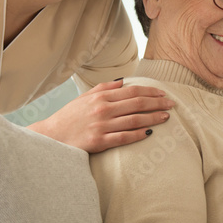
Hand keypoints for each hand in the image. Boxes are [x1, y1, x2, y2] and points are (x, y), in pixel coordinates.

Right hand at [28, 80, 173, 152]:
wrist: (51, 136)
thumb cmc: (69, 117)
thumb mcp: (85, 97)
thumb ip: (104, 87)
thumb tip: (124, 81)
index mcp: (101, 97)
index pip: (132, 91)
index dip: (150, 92)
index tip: (163, 93)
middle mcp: (103, 109)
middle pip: (137, 104)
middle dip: (157, 103)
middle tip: (172, 104)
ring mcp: (101, 125)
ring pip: (134, 120)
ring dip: (153, 118)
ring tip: (166, 117)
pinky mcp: (99, 141)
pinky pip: (124, 137)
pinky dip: (138, 134)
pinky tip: (150, 133)